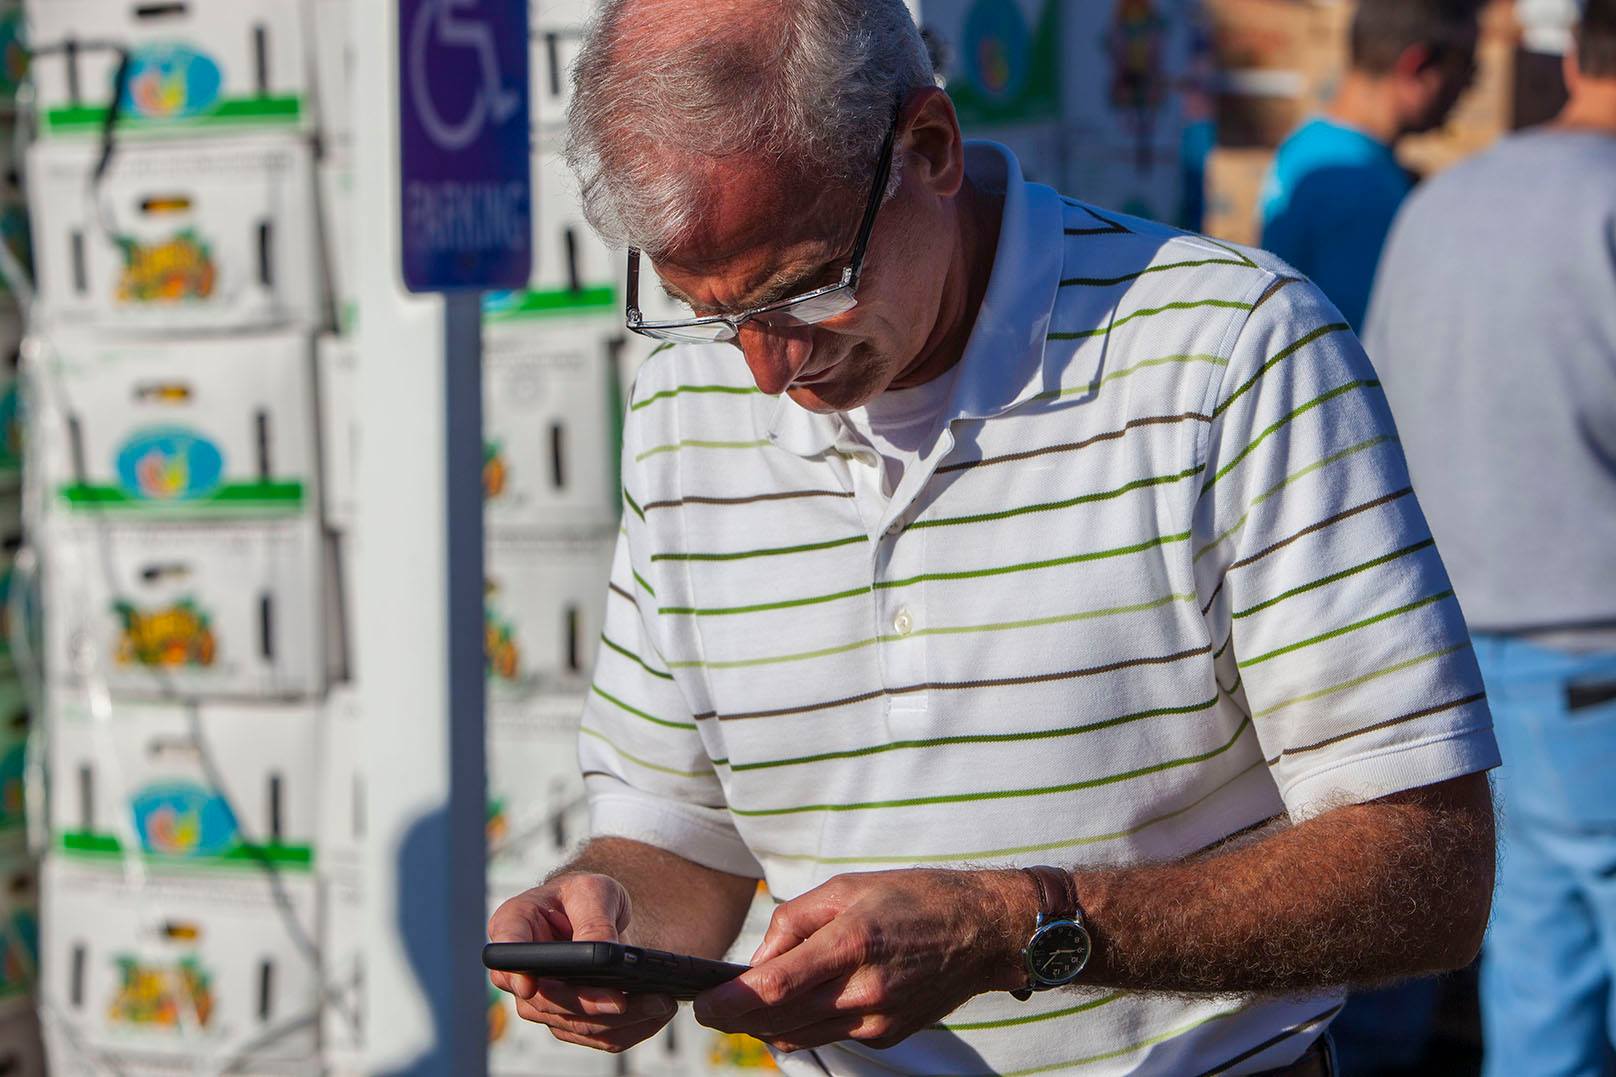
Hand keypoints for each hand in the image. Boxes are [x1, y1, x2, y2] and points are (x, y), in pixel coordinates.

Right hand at [487, 873, 677, 1052]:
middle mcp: (519, 970)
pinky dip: (628, 1030)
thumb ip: (594, 919)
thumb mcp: (594, 891)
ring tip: (658, 1003)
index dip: (514, 971)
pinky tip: (655, 1015)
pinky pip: (596, 1037)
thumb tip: (605, 954)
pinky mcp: (567, 1020)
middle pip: (545, 1000)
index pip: (505, 950)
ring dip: (617, 1020)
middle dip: (587, 1003)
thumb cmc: (584, 897)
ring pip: (573, 1024)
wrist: (597, 914)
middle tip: (624, 999)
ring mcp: (541, 1000)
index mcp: (514, 925)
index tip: (529, 984)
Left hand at [692, 869, 1031, 1053]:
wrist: (981, 929)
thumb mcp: (846, 887)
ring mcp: (877, 1019)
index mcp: (851, 942)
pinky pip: (830, 1037)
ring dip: (767, 1025)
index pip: (774, 988)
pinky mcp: (887, 1034)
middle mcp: (863, 989)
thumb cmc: (913, 897)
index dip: (730, 1003)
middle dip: (739, 1018)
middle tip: (714, 1008)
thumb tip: (757, 962)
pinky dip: (805, 1024)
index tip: (702, 1005)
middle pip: (779, 1020)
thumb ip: (793, 921)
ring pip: (800, 1036)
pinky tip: (802, 1003)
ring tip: (752, 1004)